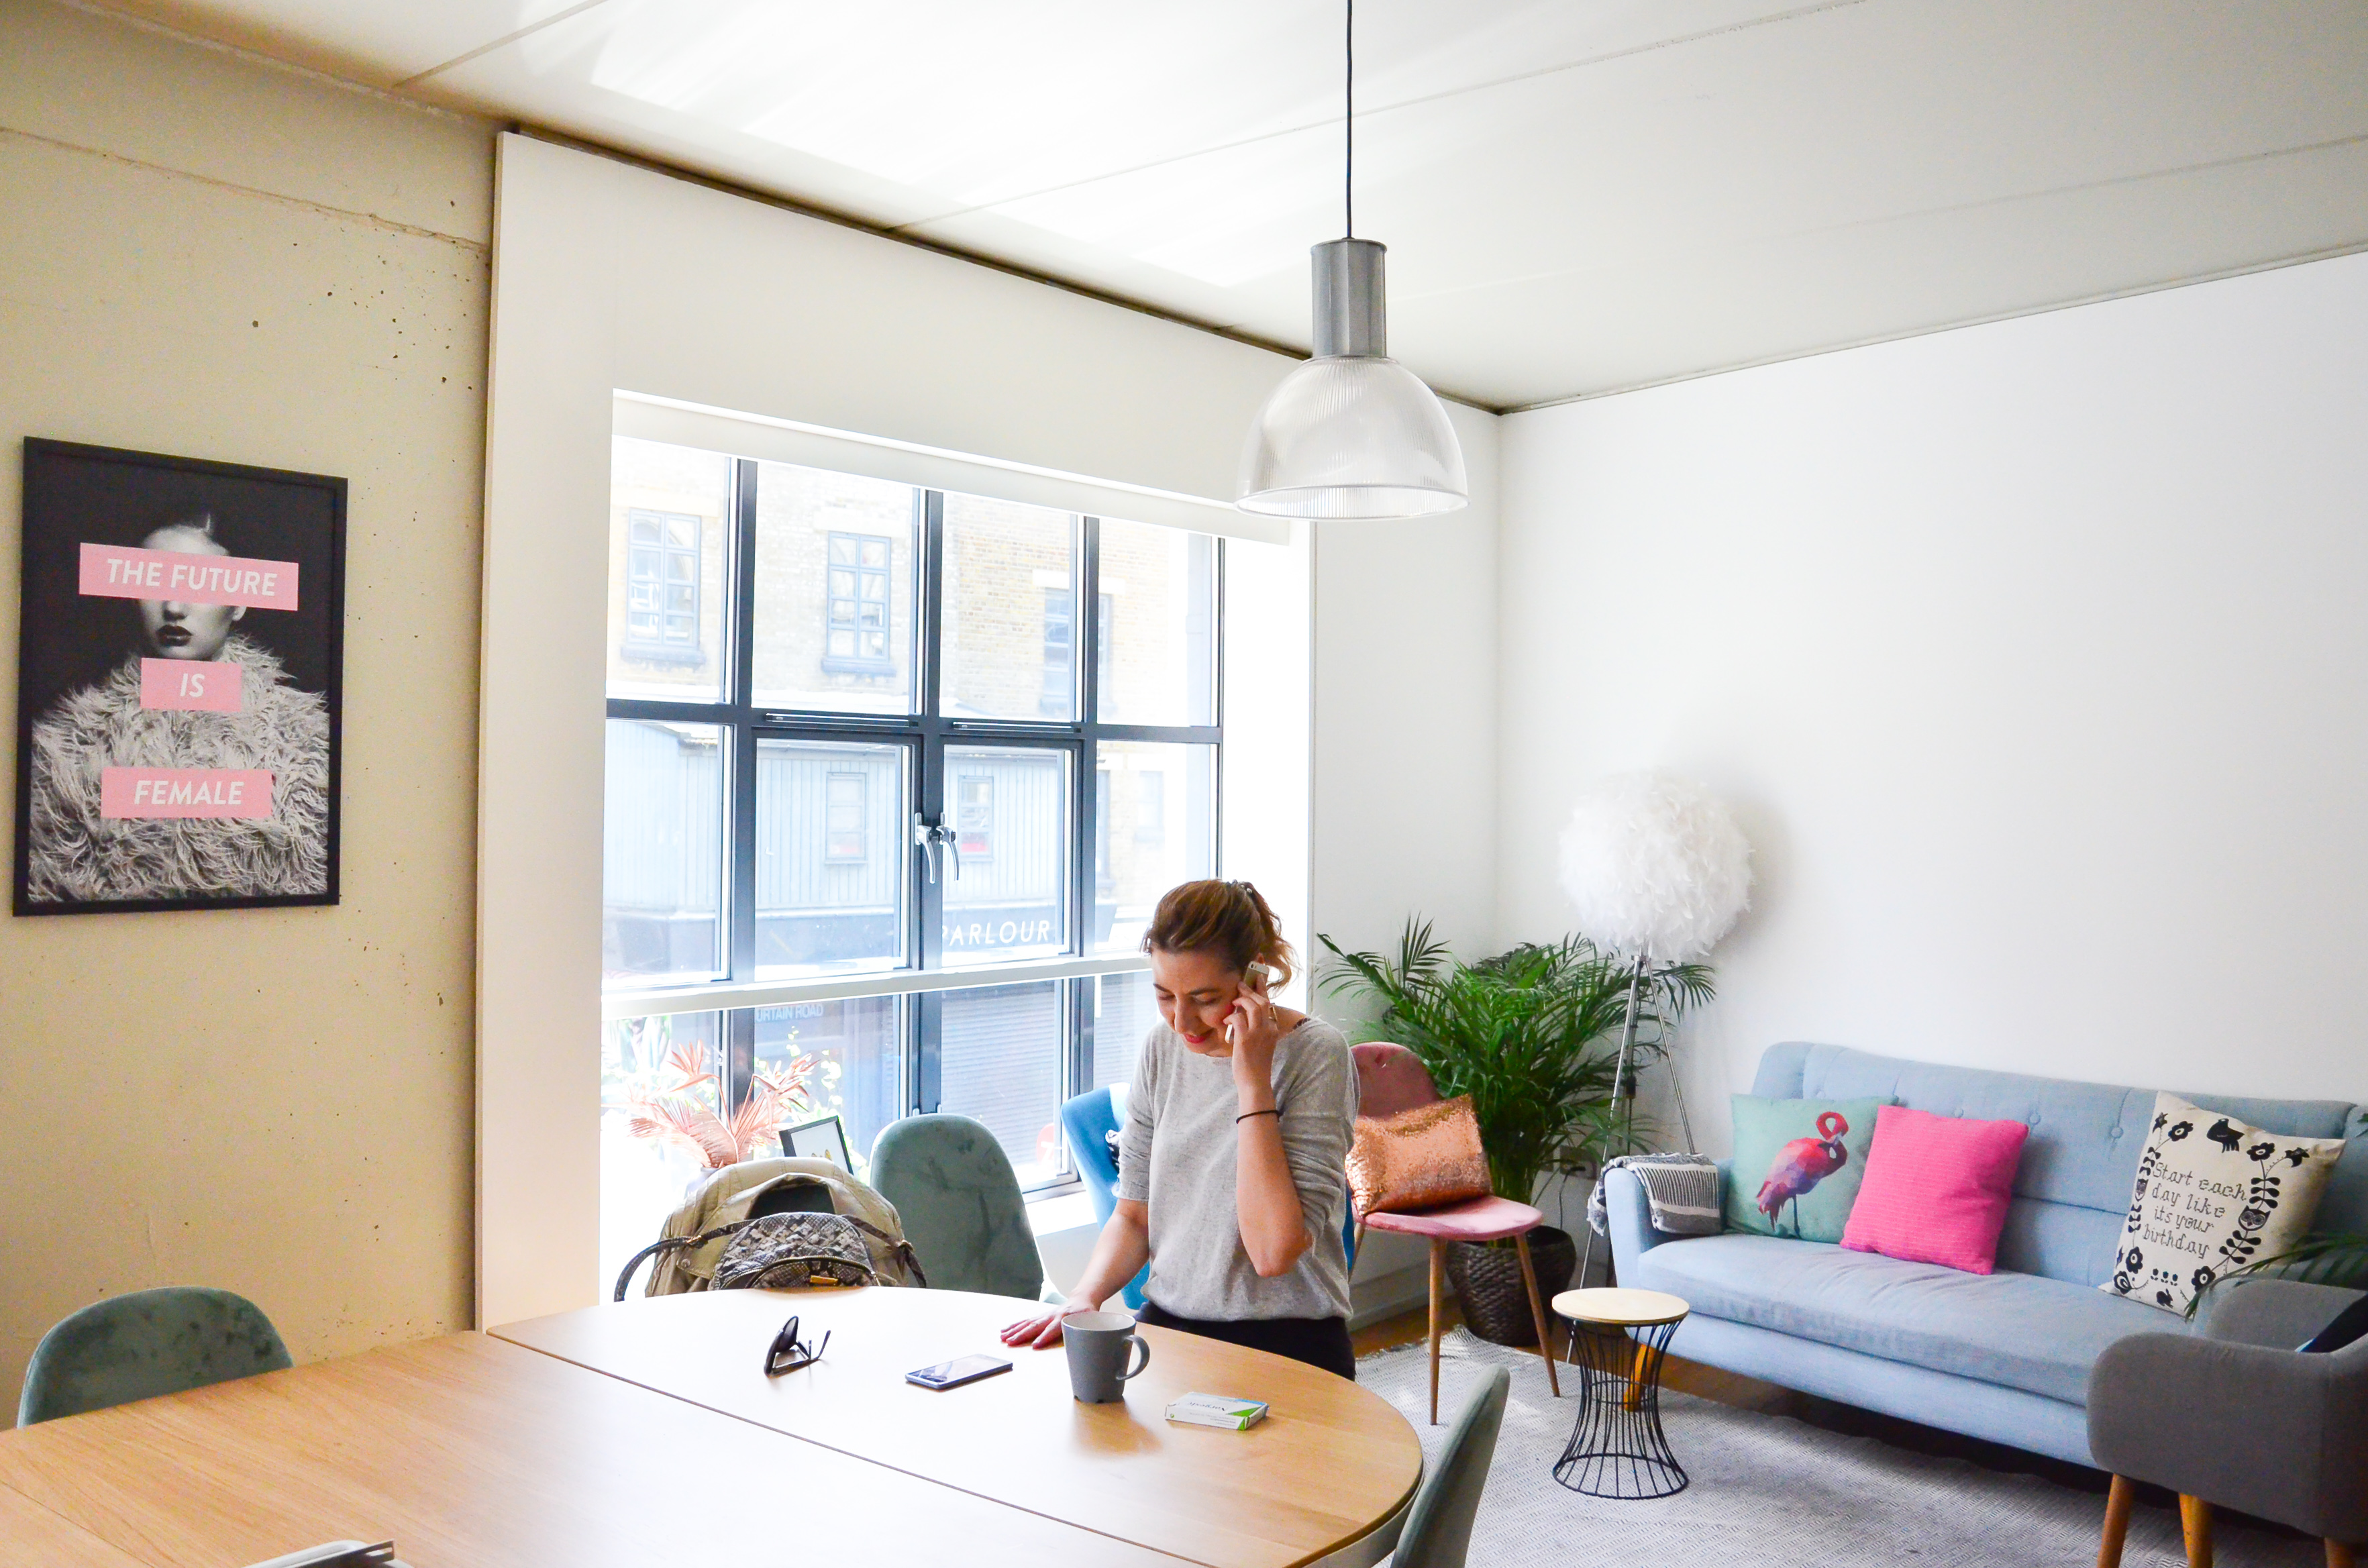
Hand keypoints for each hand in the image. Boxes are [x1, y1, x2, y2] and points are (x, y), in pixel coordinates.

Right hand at [1000, 1303, 1093, 1349]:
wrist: (1082, 1300)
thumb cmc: (1087, 1314)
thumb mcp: (1092, 1322)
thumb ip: (1089, 1331)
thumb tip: (1090, 1343)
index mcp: (1066, 1318)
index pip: (1053, 1328)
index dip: (1044, 1337)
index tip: (1035, 1345)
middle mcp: (1052, 1315)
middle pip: (1036, 1325)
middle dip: (1022, 1334)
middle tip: (1011, 1342)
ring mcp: (1045, 1315)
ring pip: (1027, 1322)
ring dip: (1015, 1331)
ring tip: (1003, 1338)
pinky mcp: (1040, 1316)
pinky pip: (1025, 1321)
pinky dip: (1014, 1326)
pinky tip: (1004, 1331)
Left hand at [1225, 977, 1281, 1100]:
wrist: (1255, 1083)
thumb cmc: (1254, 1065)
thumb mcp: (1260, 1044)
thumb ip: (1255, 1030)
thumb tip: (1241, 1017)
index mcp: (1273, 1030)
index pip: (1269, 1004)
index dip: (1262, 989)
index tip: (1257, 977)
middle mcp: (1268, 1029)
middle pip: (1263, 1002)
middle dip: (1251, 990)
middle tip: (1240, 984)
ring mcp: (1258, 1034)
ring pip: (1254, 1007)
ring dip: (1242, 1000)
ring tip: (1234, 999)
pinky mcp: (1246, 1040)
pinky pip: (1239, 1019)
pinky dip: (1231, 1016)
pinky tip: (1226, 1019)